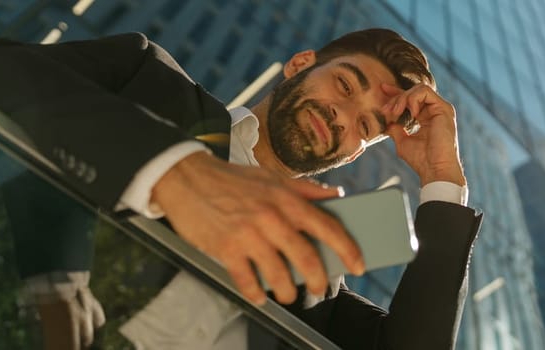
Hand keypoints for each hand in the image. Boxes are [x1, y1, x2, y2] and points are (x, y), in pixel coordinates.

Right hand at [151, 152, 364, 304]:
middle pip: (307, 259)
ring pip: (279, 276)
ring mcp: (248, 235)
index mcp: (287, 199)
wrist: (185, 178)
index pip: (328, 227)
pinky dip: (256, 293)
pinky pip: (247, 281)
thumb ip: (306, 189)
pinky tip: (260, 295)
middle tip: (320, 289)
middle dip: (319, 281)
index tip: (359, 265)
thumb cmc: (231, 179)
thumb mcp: (272, 177)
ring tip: (288, 293)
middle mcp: (271, 218)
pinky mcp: (226, 249)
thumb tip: (336, 197)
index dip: (348, 249)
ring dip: (287, 291)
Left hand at [381, 83, 465, 185]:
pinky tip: (411, 113)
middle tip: (386, 111)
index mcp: (426, 117)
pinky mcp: (444, 108)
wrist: (435, 169)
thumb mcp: (403, 141)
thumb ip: (396, 129)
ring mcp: (440, 109)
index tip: (382, 89)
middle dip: (396, 98)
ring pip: (418, 89)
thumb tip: (386, 123)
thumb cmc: (422, 160)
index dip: (396, 92)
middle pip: (413, 92)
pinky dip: (413, 99)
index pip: (411, 99)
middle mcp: (435, 111)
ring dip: (403, 98)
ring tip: (396, 112)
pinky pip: (425, 92)